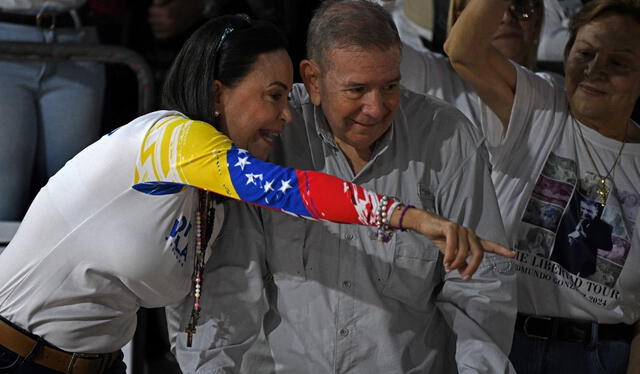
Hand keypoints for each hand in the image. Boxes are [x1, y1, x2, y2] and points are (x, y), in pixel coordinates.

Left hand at [148, 0, 204, 39]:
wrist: (197, 7)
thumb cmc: (185, 1)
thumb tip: (155, 3)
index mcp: (167, 12)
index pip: (151, 12)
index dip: (153, 9)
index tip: (157, 8)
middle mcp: (168, 21)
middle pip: (151, 20)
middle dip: (153, 16)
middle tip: (158, 13)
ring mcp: (172, 28)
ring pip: (155, 28)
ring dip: (155, 24)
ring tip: (160, 20)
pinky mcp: (174, 32)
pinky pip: (161, 36)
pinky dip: (158, 32)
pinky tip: (160, 28)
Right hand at [396, 207, 514, 279]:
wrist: (426, 225)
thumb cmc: (440, 237)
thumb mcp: (451, 253)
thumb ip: (460, 262)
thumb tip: (464, 273)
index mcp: (472, 240)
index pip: (489, 245)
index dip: (502, 250)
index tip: (513, 254)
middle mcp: (469, 233)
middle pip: (479, 253)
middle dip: (473, 267)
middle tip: (464, 276)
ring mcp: (461, 229)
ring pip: (465, 251)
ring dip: (456, 262)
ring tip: (448, 268)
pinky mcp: (451, 227)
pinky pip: (454, 245)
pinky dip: (450, 256)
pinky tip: (446, 261)